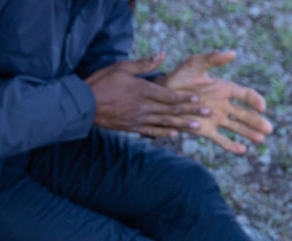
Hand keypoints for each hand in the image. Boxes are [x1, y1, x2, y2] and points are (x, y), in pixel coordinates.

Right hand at [85, 53, 206, 137]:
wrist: (84, 104)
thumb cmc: (102, 82)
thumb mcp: (122, 67)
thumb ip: (144, 63)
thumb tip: (162, 54)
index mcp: (142, 90)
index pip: (168, 96)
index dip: (184, 98)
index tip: (198, 98)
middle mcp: (143, 107)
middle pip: (171, 110)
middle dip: (190, 111)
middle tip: (207, 113)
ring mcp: (138, 119)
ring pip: (165, 122)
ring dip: (183, 124)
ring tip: (198, 127)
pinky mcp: (131, 127)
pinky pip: (152, 131)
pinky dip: (164, 133)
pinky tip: (175, 134)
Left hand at [160, 51, 272, 154]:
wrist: (163, 96)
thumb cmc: (179, 77)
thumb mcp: (195, 64)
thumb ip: (213, 59)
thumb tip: (233, 53)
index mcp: (224, 88)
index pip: (245, 95)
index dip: (255, 100)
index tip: (262, 107)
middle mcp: (223, 105)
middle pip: (245, 114)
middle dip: (257, 121)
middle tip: (269, 129)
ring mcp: (215, 119)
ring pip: (236, 128)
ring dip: (249, 133)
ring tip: (261, 139)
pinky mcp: (205, 130)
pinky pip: (220, 139)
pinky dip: (231, 145)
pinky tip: (242, 150)